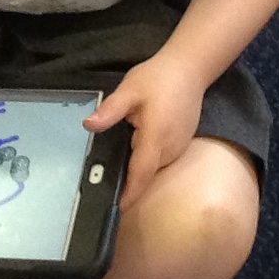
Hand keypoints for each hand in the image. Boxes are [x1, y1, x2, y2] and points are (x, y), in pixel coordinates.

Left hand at [85, 53, 206, 209]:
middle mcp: (170, 148)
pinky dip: (145, 162)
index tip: (116, 210)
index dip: (129, 194)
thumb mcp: (129, 90)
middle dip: (128, 185)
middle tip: (102, 190)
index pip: (141, 174)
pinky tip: (132, 152)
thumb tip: (89, 125)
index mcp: (156, 137)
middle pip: (146, 175)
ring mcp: (178, 147)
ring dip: (136, 173)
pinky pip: (159, 160)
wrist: (189, 69)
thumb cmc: (158, 78)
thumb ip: (110, 110)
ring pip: (153, 169)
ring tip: (113, 175)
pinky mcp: (180, 144)